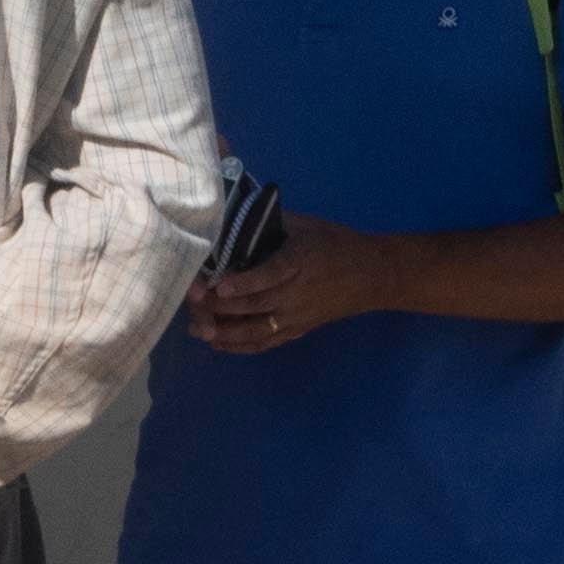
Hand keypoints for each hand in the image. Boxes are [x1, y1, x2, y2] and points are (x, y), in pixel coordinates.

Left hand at [188, 219, 405, 356]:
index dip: (244, 283)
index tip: (219, 286)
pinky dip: (240, 346)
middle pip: (255, 306)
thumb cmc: (335, 243)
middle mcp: (297, 294)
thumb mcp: (306, 225)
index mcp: (300, 262)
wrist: (372, 275)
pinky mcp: (298, 329)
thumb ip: (271, 224)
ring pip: (256, 330)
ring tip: (198, 327)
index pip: (271, 274)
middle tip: (192, 301)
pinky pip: (266, 343)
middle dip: (220, 307)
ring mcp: (297, 316)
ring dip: (225, 331)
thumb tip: (232, 217)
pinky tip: (217, 342)